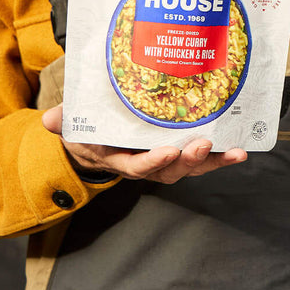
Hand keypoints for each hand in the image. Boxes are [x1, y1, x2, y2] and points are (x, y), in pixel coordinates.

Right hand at [41, 105, 247, 182]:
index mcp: (120, 158)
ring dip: (212, 161)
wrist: (98, 137)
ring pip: (190, 166)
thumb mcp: (73, 123)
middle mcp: (145, 163)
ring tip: (233, 152)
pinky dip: (220, 156)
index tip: (167, 150)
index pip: (136, 166)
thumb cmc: (87, 128)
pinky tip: (239, 149)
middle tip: (203, 145)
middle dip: (189, 161)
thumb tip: (50, 119)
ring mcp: (164, 159)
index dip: (152, 161)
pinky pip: (201, 157)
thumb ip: (63, 119)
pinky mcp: (179, 150)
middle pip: (170, 170)